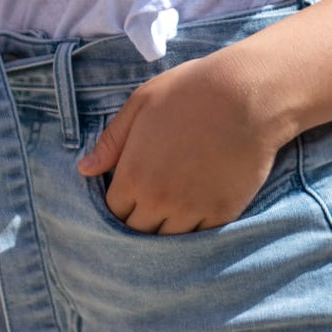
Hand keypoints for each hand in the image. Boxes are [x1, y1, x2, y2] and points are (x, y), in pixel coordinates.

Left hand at [74, 47, 292, 234]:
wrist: (246, 94)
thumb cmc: (191, 91)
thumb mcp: (141, 104)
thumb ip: (111, 141)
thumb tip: (85, 170)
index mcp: (133, 175)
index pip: (113, 212)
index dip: (119, 204)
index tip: (128, 194)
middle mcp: (159, 200)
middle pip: (137, 232)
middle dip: (139, 221)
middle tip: (150, 204)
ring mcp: (192, 211)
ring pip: (168, 241)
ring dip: (166, 229)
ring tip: (172, 210)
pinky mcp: (222, 213)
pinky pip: (200, 237)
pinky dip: (195, 229)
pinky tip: (197, 210)